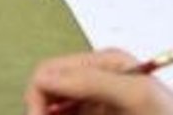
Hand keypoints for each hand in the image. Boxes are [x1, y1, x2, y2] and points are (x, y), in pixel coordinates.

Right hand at [24, 49, 172, 114]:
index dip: (37, 97)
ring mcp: (100, 101)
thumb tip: (44, 78)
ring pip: (59, 110)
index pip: (48, 72)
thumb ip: (89, 81)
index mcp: (101, 63)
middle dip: (43, 112)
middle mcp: (96, 79)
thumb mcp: (135, 94)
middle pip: (48, 93)